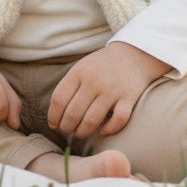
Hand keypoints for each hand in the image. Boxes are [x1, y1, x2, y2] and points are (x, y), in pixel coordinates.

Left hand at [47, 42, 170, 138]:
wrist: (133, 54)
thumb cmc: (102, 66)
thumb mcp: (82, 68)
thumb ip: (69, 88)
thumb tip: (54, 116)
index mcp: (79, 72)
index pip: (58, 99)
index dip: (53, 116)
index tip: (54, 124)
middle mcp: (94, 81)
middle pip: (72, 113)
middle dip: (67, 127)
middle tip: (68, 130)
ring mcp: (112, 90)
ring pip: (91, 121)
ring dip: (83, 132)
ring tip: (82, 132)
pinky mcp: (129, 98)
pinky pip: (117, 121)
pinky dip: (108, 129)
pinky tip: (103, 130)